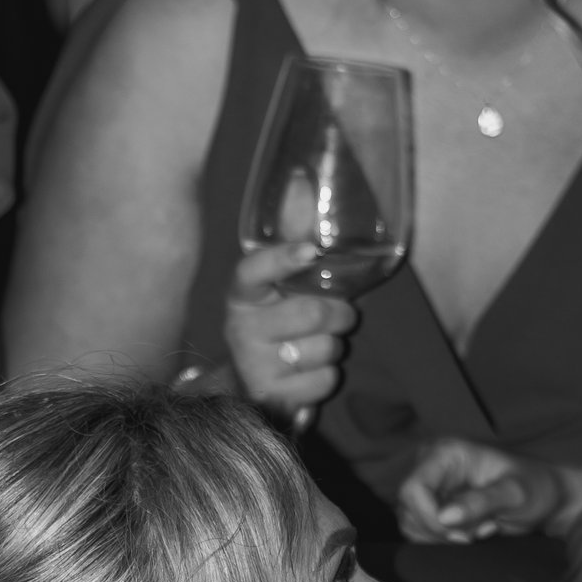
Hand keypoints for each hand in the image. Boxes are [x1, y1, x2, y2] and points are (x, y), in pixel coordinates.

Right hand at [223, 235, 356, 421]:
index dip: (281, 259)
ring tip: (319, 347)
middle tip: (341, 314)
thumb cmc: (277, 325)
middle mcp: (241, 329)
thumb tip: (304, 184)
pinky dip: (328, 375)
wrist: (253, 385)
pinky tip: (312, 372)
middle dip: (339, 313)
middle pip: (310, 312)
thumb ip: (294, 245)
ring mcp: (254, 366)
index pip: (252, 271)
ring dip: (334, 347)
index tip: (310, 251)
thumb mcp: (280, 288)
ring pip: (324, 349)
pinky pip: (324, 380)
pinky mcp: (271, 397)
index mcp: (242, 296)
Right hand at [396, 436, 566, 547]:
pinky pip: (419, 531)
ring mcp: (430, 487)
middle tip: (478, 533)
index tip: (460, 534)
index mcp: (447, 453)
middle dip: (440, 530)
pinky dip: (443, 540)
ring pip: (410, 523)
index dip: (428, 517)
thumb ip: (482, 502)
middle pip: (408, 508)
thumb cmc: (535, 487)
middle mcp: (430, 466)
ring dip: (443, 537)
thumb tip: (445, 517)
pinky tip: (472, 531)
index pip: (413, 488)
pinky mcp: (432, 506)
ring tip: (479, 528)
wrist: (545, 497)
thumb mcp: (515, 494)